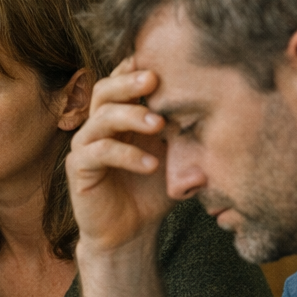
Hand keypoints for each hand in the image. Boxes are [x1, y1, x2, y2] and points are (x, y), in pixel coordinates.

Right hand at [66, 58, 174, 255]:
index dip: (137, 68)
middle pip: (105, 89)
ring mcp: (86, 145)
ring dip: (131, 116)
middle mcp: (99, 125)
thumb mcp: (175, 157)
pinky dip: (126, 155)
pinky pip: (98, 151)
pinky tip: (151, 165)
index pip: (123, 80)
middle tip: (155, 80)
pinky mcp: (78, 168)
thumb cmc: (152, 192)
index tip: (165, 62)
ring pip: (101, 116)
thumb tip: (218, 108)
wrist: (130, 234)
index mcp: (121, 116)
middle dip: (130, 82)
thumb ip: (186, 132)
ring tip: (159, 126)